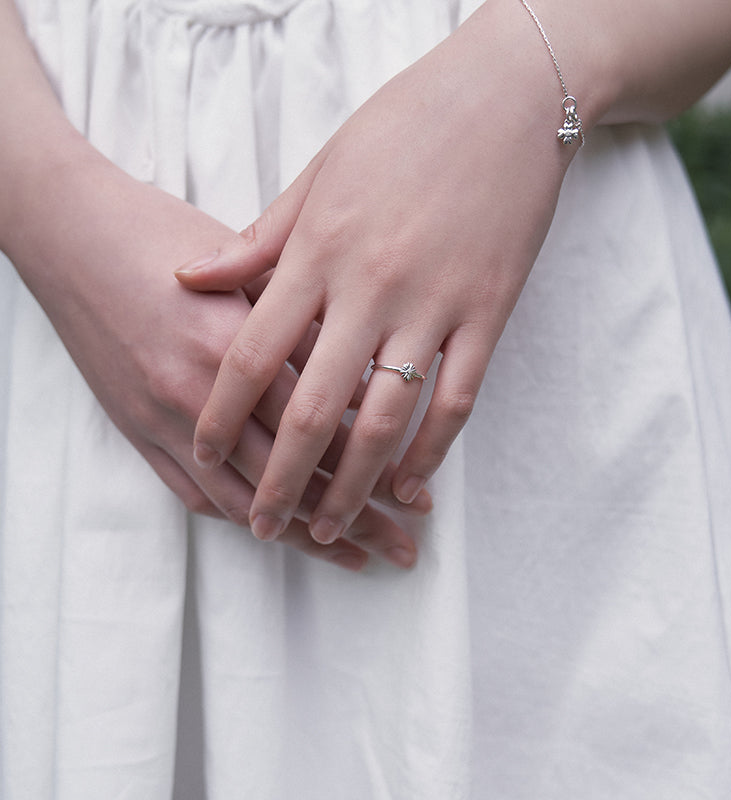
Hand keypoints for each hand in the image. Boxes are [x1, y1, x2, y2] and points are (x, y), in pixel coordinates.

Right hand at [7, 153, 426, 569]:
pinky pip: (194, 494)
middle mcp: (201, 393)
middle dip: (356, 520)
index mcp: (240, 343)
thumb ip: (306, 325)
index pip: (324, 428)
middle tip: (403, 548)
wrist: (72, 236)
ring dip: (303, 535)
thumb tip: (371, 379)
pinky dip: (241, 518)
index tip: (415, 498)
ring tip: (354, 559)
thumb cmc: (164, 237)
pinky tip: (278, 534)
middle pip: (293, 476)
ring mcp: (162, 419)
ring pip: (246, 499)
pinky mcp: (136, 431)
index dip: (376, 470)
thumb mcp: (249, 265)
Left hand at [178, 0, 573, 544]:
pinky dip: (431, 452)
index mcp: (319, 252)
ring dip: (352, 483)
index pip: (253, 352)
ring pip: (384, 419)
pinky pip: (456, 400)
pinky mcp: (488, 314)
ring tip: (328, 528)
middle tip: (263, 526)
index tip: (203, 453)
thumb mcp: (319, 172)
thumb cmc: (406, 128)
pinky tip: (408, 486)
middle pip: (311, 406)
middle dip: (281, 477)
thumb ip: (260, 239)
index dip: (221, 413)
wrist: (507, 98)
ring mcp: (434, 305)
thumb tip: (194, 278)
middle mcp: (370, 288)